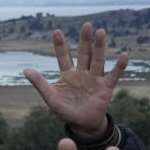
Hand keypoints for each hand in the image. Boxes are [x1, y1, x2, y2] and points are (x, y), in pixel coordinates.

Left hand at [24, 22, 127, 137]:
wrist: (81, 124)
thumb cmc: (64, 110)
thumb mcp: (50, 97)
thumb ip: (40, 83)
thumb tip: (25, 70)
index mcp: (67, 75)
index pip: (63, 56)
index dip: (60, 45)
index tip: (56, 31)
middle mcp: (82, 73)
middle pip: (83, 54)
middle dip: (84, 40)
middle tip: (86, 25)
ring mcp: (94, 79)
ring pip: (97, 60)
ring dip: (99, 47)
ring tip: (101, 33)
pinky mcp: (106, 87)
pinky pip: (114, 74)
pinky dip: (120, 66)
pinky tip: (124, 55)